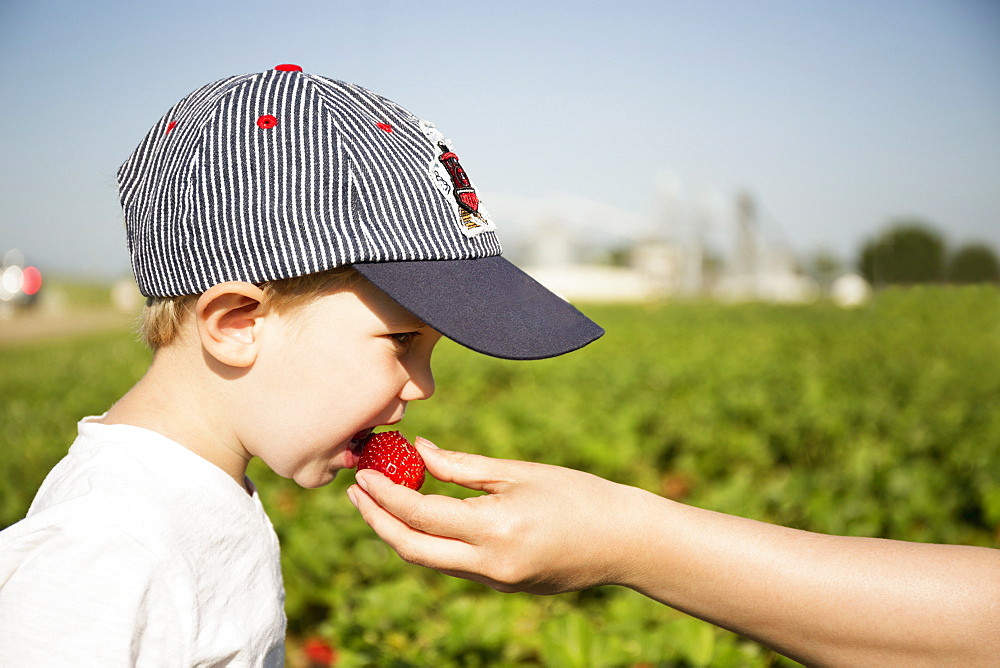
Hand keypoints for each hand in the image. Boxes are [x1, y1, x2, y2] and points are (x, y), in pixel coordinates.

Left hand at [347, 438, 651, 593]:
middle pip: (412, 548)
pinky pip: (453, 565)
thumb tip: (418, 452)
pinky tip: (424, 516)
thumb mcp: (519, 473)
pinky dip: (431, 541)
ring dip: (400, 532)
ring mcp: (496, 581)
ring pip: (430, 561)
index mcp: (495, 528)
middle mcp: (489, 563)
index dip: (384, 495)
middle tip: (357, 492)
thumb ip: (462, 466)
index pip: (420, 514)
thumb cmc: (577, 496)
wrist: (623, 542)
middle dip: (377, 521)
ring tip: (382, 499)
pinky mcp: (503, 586)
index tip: (362, 475)